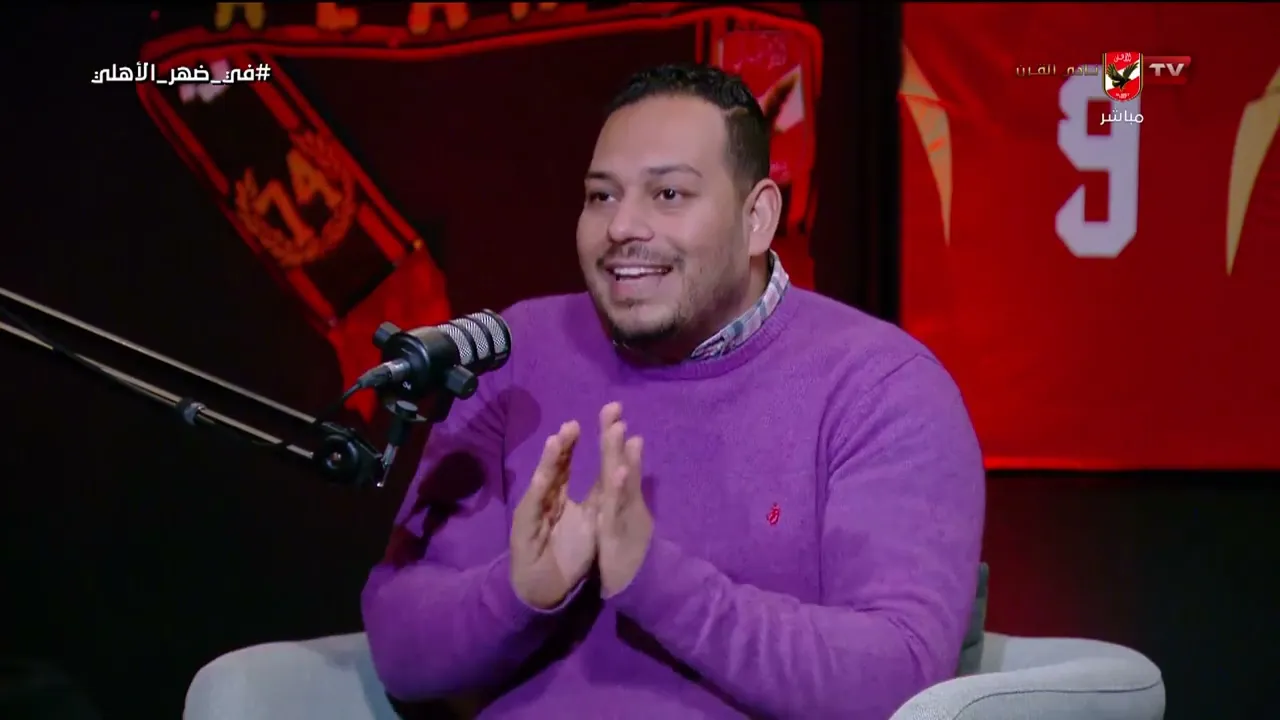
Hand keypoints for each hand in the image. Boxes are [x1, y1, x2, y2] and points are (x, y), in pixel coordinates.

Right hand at [510, 421, 597, 609]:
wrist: (546, 591)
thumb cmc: (566, 554)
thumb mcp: (589, 520)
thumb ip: (598, 494)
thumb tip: (617, 467)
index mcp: (559, 496)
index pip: (567, 463)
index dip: (577, 442)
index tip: (588, 422)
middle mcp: (544, 499)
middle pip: (554, 466)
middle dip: (563, 443)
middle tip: (574, 421)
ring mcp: (533, 513)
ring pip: (541, 483)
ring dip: (550, 461)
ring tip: (558, 439)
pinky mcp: (524, 532)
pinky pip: (532, 510)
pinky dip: (538, 492)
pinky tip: (544, 477)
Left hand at [595, 411, 651, 598]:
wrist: (643, 586)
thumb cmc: (632, 549)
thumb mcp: (629, 515)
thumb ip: (631, 485)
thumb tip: (635, 450)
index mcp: (624, 498)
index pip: (617, 461)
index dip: (613, 436)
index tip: (611, 408)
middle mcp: (628, 502)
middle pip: (621, 465)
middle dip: (615, 437)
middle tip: (613, 408)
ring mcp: (627, 517)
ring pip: (621, 484)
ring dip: (620, 456)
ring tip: (619, 431)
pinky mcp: (621, 535)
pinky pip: (618, 512)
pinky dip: (620, 491)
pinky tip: (618, 471)